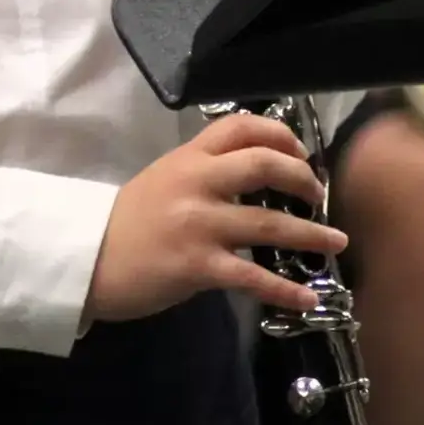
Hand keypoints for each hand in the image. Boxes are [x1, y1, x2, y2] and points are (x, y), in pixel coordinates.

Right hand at [84, 112, 346, 325]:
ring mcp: (198, 224)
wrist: (86, 260)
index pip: (241, 126)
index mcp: (188, 157)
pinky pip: (253, 277)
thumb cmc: (127, 223)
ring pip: (269, 223)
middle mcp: (197, 183)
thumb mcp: (164, 179)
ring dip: (311, 234)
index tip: (301, 153)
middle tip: (319, 195)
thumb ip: (205, 173)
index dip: (280, 135)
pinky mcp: (197, 265)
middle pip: (265, 166)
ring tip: (336, 242)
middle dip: (303, 179)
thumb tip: (255, 176)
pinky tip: (307, 297)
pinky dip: (285, 289)